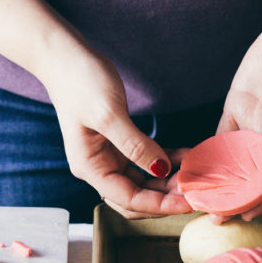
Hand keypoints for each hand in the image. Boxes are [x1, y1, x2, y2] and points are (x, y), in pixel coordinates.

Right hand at [43, 49, 191, 219]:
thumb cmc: (81, 82)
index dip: (160, 205)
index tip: (189, 201)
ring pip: (142, 181)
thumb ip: (135, 145)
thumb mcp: (109, 114)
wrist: (65, 57)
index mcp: (90, 167)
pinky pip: (144, 161)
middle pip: (136, 197)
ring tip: (195, 174)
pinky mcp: (117, 142)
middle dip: (165, 197)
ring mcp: (107, 155)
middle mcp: (97, 167)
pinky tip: (186, 156)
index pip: (128, 199)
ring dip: (168, 182)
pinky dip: (164, 161)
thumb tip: (161, 170)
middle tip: (196, 189)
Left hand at [216, 23, 261, 220]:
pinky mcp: (238, 107)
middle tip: (216, 216)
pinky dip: (207, 152)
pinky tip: (192, 168)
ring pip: (235, 159)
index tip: (251, 210)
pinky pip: (221, 135)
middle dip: (238, 196)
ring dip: (219, 180)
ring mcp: (255, 121)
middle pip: (255, 174)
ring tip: (198, 200)